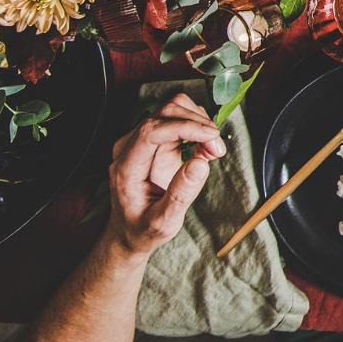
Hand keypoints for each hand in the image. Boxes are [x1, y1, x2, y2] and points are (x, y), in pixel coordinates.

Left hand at [104, 94, 222, 259]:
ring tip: (212, 151)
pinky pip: (178, 119)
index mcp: (125, 167)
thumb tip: (200, 164)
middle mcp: (129, 147)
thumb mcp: (163, 222)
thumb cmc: (143, 229)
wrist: (129, 231)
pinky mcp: (154, 140)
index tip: (211, 137)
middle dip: (197, 125)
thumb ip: (181, 194)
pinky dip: (198, 127)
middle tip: (217, 150)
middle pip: (165, 112)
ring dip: (200, 124)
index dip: (184, 127)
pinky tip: (205, 149)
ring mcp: (141, 141)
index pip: (151, 130)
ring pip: (174, 109)